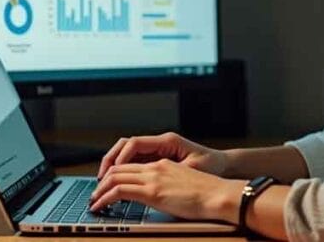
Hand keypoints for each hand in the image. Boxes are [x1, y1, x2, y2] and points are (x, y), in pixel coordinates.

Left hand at [89, 159, 243, 222]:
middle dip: (102, 182)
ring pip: (115, 177)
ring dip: (99, 190)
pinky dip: (104, 198)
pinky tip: (100, 206)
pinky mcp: (152, 191)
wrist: (219, 194)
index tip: (106, 186)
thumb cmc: (208, 193)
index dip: (114, 174)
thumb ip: (168, 187)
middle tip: (94, 194)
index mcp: (163, 164)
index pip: (130, 165)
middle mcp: (155, 167)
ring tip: (93, 201)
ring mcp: (153, 177)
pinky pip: (119, 191)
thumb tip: (160, 200)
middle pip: (118, 168)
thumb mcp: (184, 184)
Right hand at [97, 132, 226, 177]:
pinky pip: (135, 162)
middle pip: (126, 145)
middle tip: (101, 177)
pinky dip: (124, 170)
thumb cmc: (211, 164)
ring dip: (114, 164)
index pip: (135, 143)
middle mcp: (159, 143)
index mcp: (167, 141)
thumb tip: (154, 177)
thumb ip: (173, 172)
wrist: (222, 164)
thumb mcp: (193, 168)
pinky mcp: (157, 159)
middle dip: (111, 160)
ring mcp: (157, 150)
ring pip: (127, 153)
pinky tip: (118, 182)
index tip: (113, 172)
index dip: (122, 157)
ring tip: (105, 180)